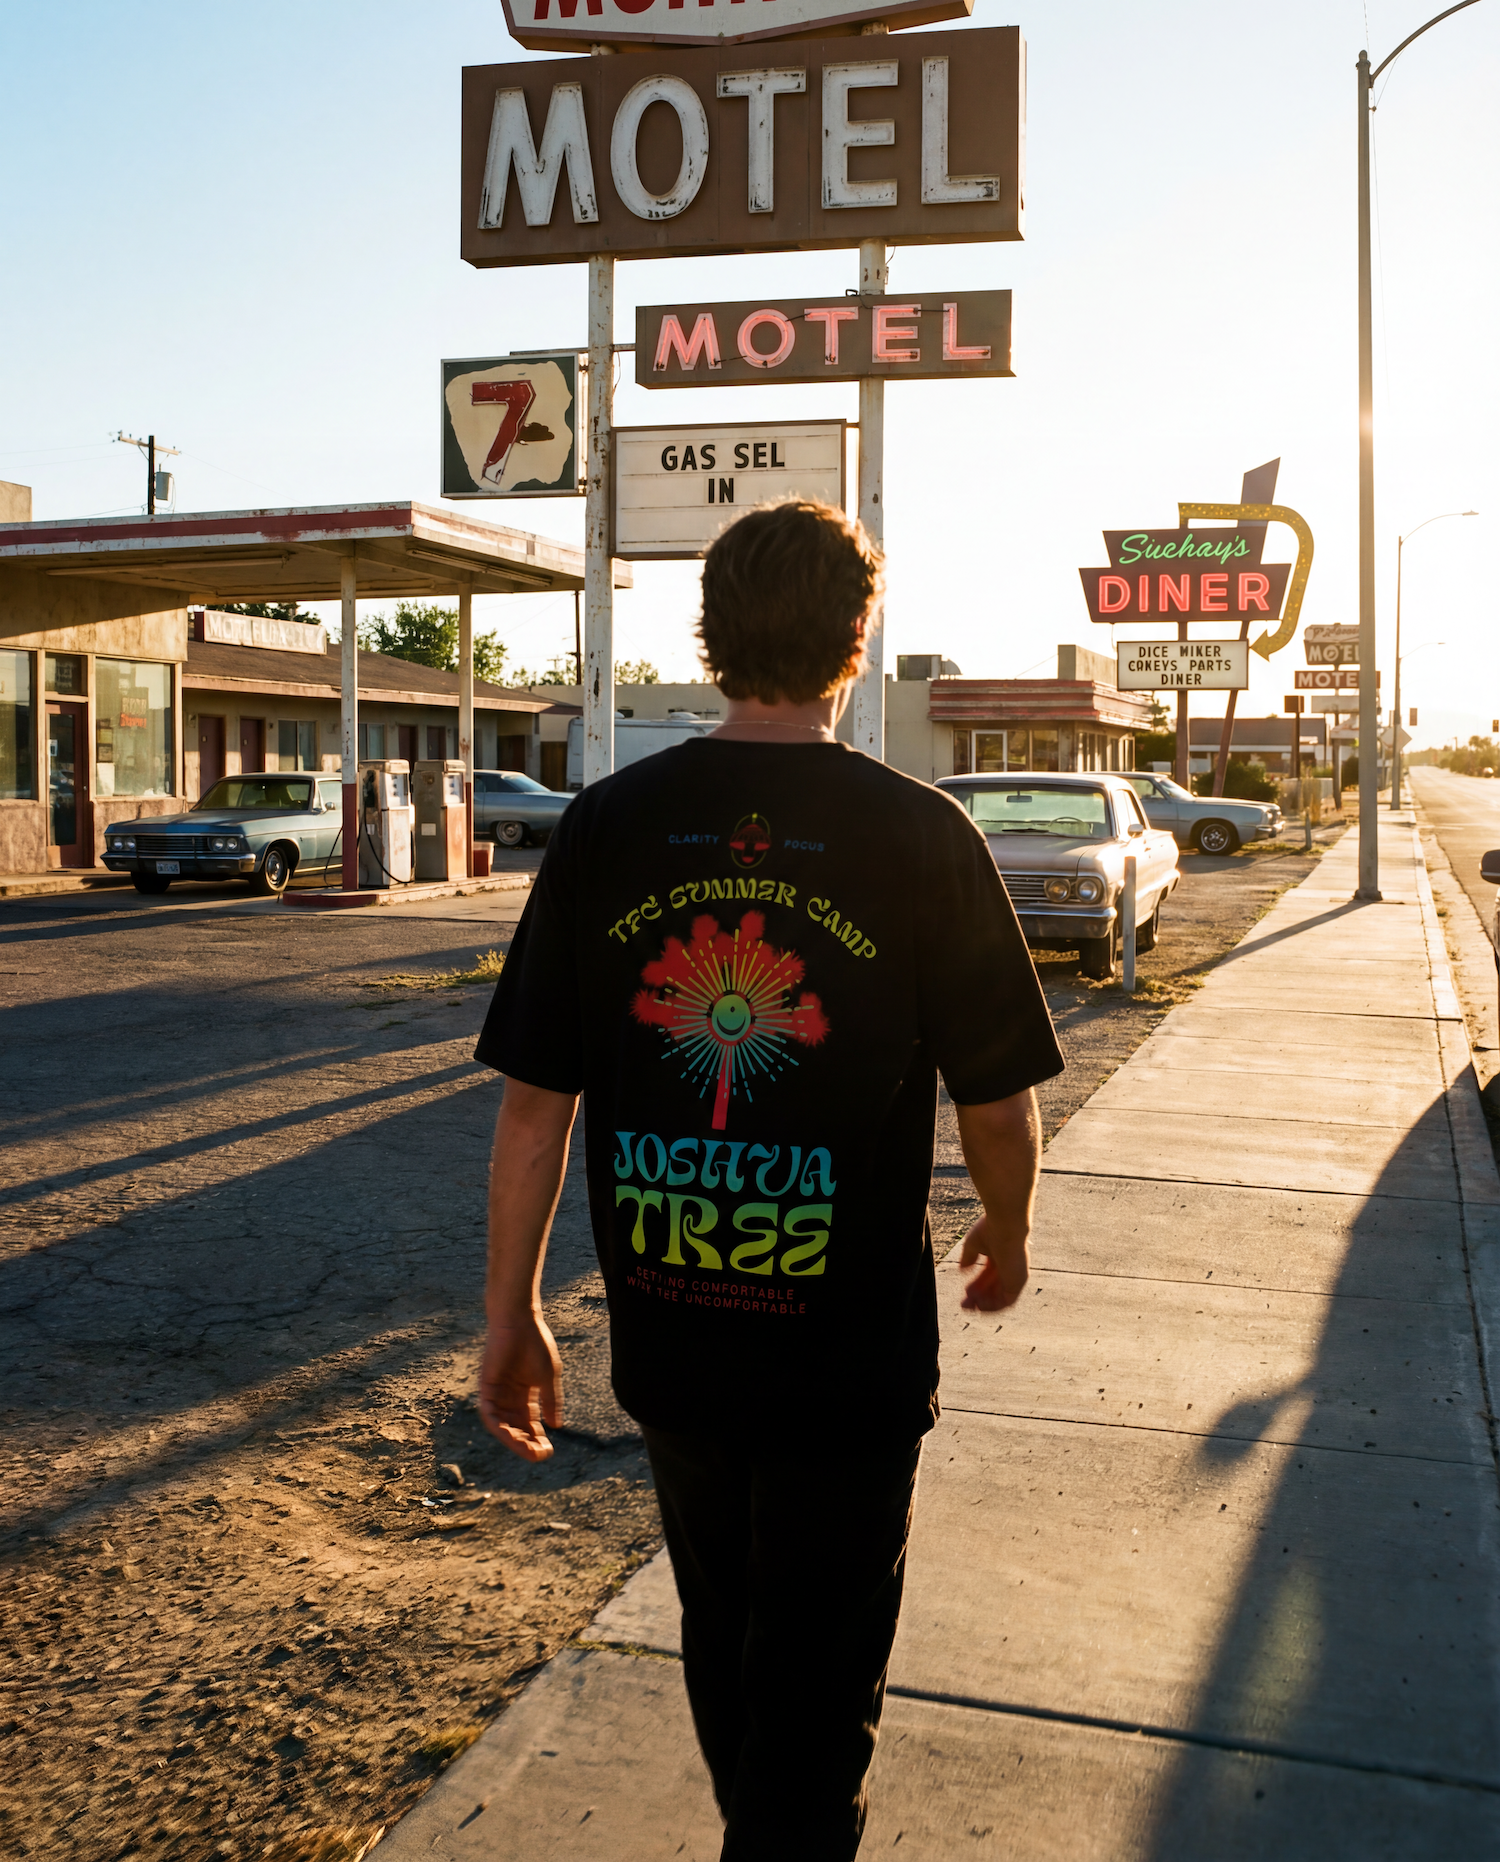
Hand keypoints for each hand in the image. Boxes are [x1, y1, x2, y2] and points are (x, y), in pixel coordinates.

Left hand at [478, 1314, 562, 1461]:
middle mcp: (510, 1398)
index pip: (531, 1423)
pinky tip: (511, 1436)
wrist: (519, 1321)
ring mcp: (498, 1394)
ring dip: (514, 1440)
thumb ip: (551, 1400)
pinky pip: (490, 1415)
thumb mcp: (548, 1376)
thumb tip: (557, 1426)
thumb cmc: (535, 1343)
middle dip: (527, 1444)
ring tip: (528, 1450)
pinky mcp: (487, 1388)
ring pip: (503, 1426)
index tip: (549, 1452)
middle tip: (540, 1455)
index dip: (538, 1438)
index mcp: (527, 1394)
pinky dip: (499, 1427)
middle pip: (517, 1429)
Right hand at [957, 1213, 1029, 1311]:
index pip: (987, 1276)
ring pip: (999, 1297)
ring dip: (984, 1304)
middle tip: (964, 1305)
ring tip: (969, 1306)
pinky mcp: (1018, 1282)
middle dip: (978, 1298)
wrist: (1005, 1226)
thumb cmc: (990, 1229)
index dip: (976, 1286)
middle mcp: (1009, 1267)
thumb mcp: (973, 1244)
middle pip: (993, 1288)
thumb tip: (962, 1270)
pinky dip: (993, 1306)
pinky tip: (979, 1307)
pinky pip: (1007, 1302)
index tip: (964, 1293)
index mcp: (1000, 1256)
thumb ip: (968, 1257)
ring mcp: (1015, 1276)